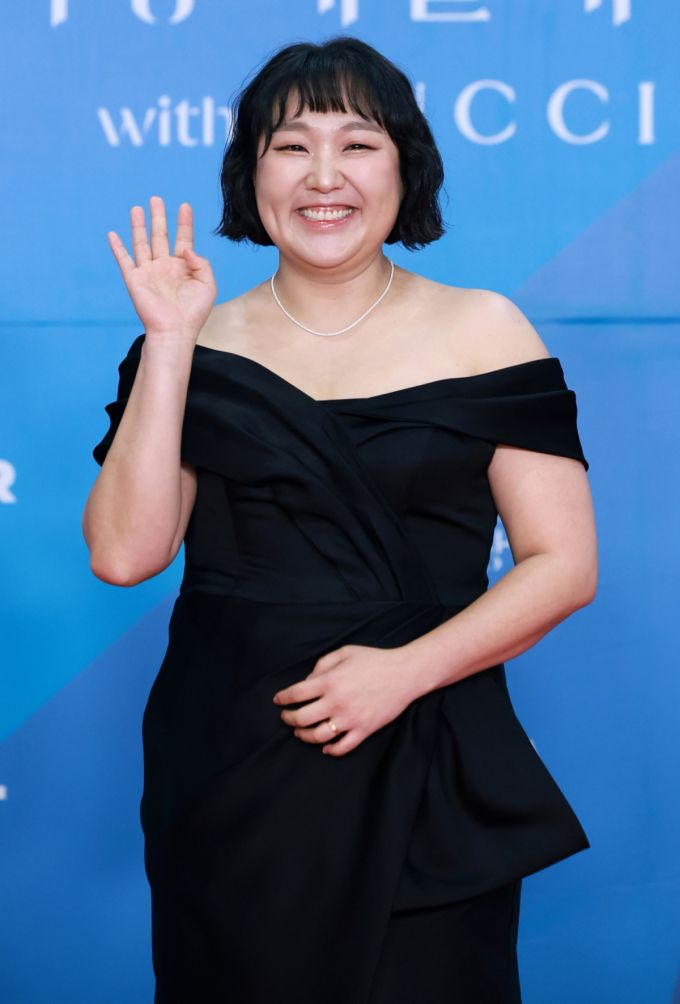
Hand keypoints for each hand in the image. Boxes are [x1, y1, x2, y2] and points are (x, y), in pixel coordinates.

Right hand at [107, 196, 216, 343]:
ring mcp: (149, 272)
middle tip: (157, 199)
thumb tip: (186, 248)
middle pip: (161, 236)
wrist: (174, 330)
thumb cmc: (193, 312)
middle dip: (159, 217)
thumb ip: (201, 263)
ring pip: (142, 243)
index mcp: (183, 268)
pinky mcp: (134, 280)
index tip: (185, 206)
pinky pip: (124, 260)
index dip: (184, 223)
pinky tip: (112, 234)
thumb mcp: (208, 285)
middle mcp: (165, 267)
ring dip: (139, 226)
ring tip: (137, 208)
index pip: (184, 239)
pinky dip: (117, 248)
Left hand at [272, 644, 418, 756]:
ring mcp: (350, 719)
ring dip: (303, 736)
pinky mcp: (364, 730)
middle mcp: (336, 702)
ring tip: (300, 732)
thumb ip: (322, 664)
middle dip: (288, 719)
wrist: (405, 673)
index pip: (295, 694)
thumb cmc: (374, 660)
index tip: (278, 700)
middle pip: (300, 718)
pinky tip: (325, 747)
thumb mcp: (345, 652)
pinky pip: (342, 747)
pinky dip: (330, 750)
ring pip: (317, 736)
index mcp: (329, 681)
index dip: (282, 698)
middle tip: (285, 717)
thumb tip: (307, 681)